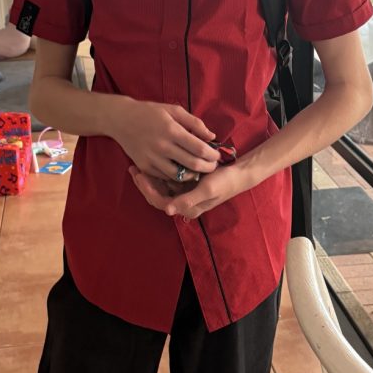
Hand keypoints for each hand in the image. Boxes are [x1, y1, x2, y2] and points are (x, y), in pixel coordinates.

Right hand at [113, 100, 219, 180]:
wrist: (121, 119)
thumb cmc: (150, 112)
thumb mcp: (173, 110)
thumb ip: (194, 123)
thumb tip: (212, 136)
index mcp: (172, 130)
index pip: (199, 148)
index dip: (212, 155)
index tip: (217, 155)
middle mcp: (162, 146)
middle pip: (193, 164)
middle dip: (208, 167)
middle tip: (213, 166)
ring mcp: (152, 158)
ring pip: (180, 175)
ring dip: (193, 175)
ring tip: (199, 170)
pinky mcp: (144, 166)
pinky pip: (166, 177)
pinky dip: (177, 176)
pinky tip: (183, 171)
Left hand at [129, 162, 246, 219]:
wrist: (239, 173)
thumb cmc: (224, 181)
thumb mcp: (207, 190)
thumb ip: (187, 200)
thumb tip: (168, 210)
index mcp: (187, 208)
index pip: (160, 202)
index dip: (148, 190)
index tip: (140, 175)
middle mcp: (183, 203)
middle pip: (157, 196)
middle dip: (144, 183)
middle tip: (133, 168)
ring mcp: (184, 193)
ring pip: (161, 188)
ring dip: (150, 177)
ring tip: (138, 164)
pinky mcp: (186, 184)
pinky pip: (168, 181)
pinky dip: (159, 173)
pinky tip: (152, 162)